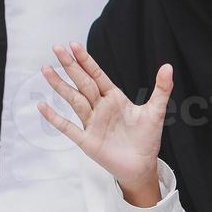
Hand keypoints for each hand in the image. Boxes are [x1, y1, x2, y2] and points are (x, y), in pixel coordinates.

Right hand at [38, 42, 172, 204]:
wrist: (142, 166)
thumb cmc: (147, 138)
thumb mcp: (156, 111)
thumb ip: (161, 88)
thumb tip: (169, 66)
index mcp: (114, 98)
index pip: (97, 75)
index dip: (86, 61)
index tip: (74, 45)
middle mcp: (100, 108)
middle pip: (82, 83)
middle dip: (70, 66)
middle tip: (56, 48)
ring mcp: (91, 123)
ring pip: (73, 100)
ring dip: (60, 85)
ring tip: (46, 69)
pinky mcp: (87, 140)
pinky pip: (67, 127)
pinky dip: (55, 117)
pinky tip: (42, 106)